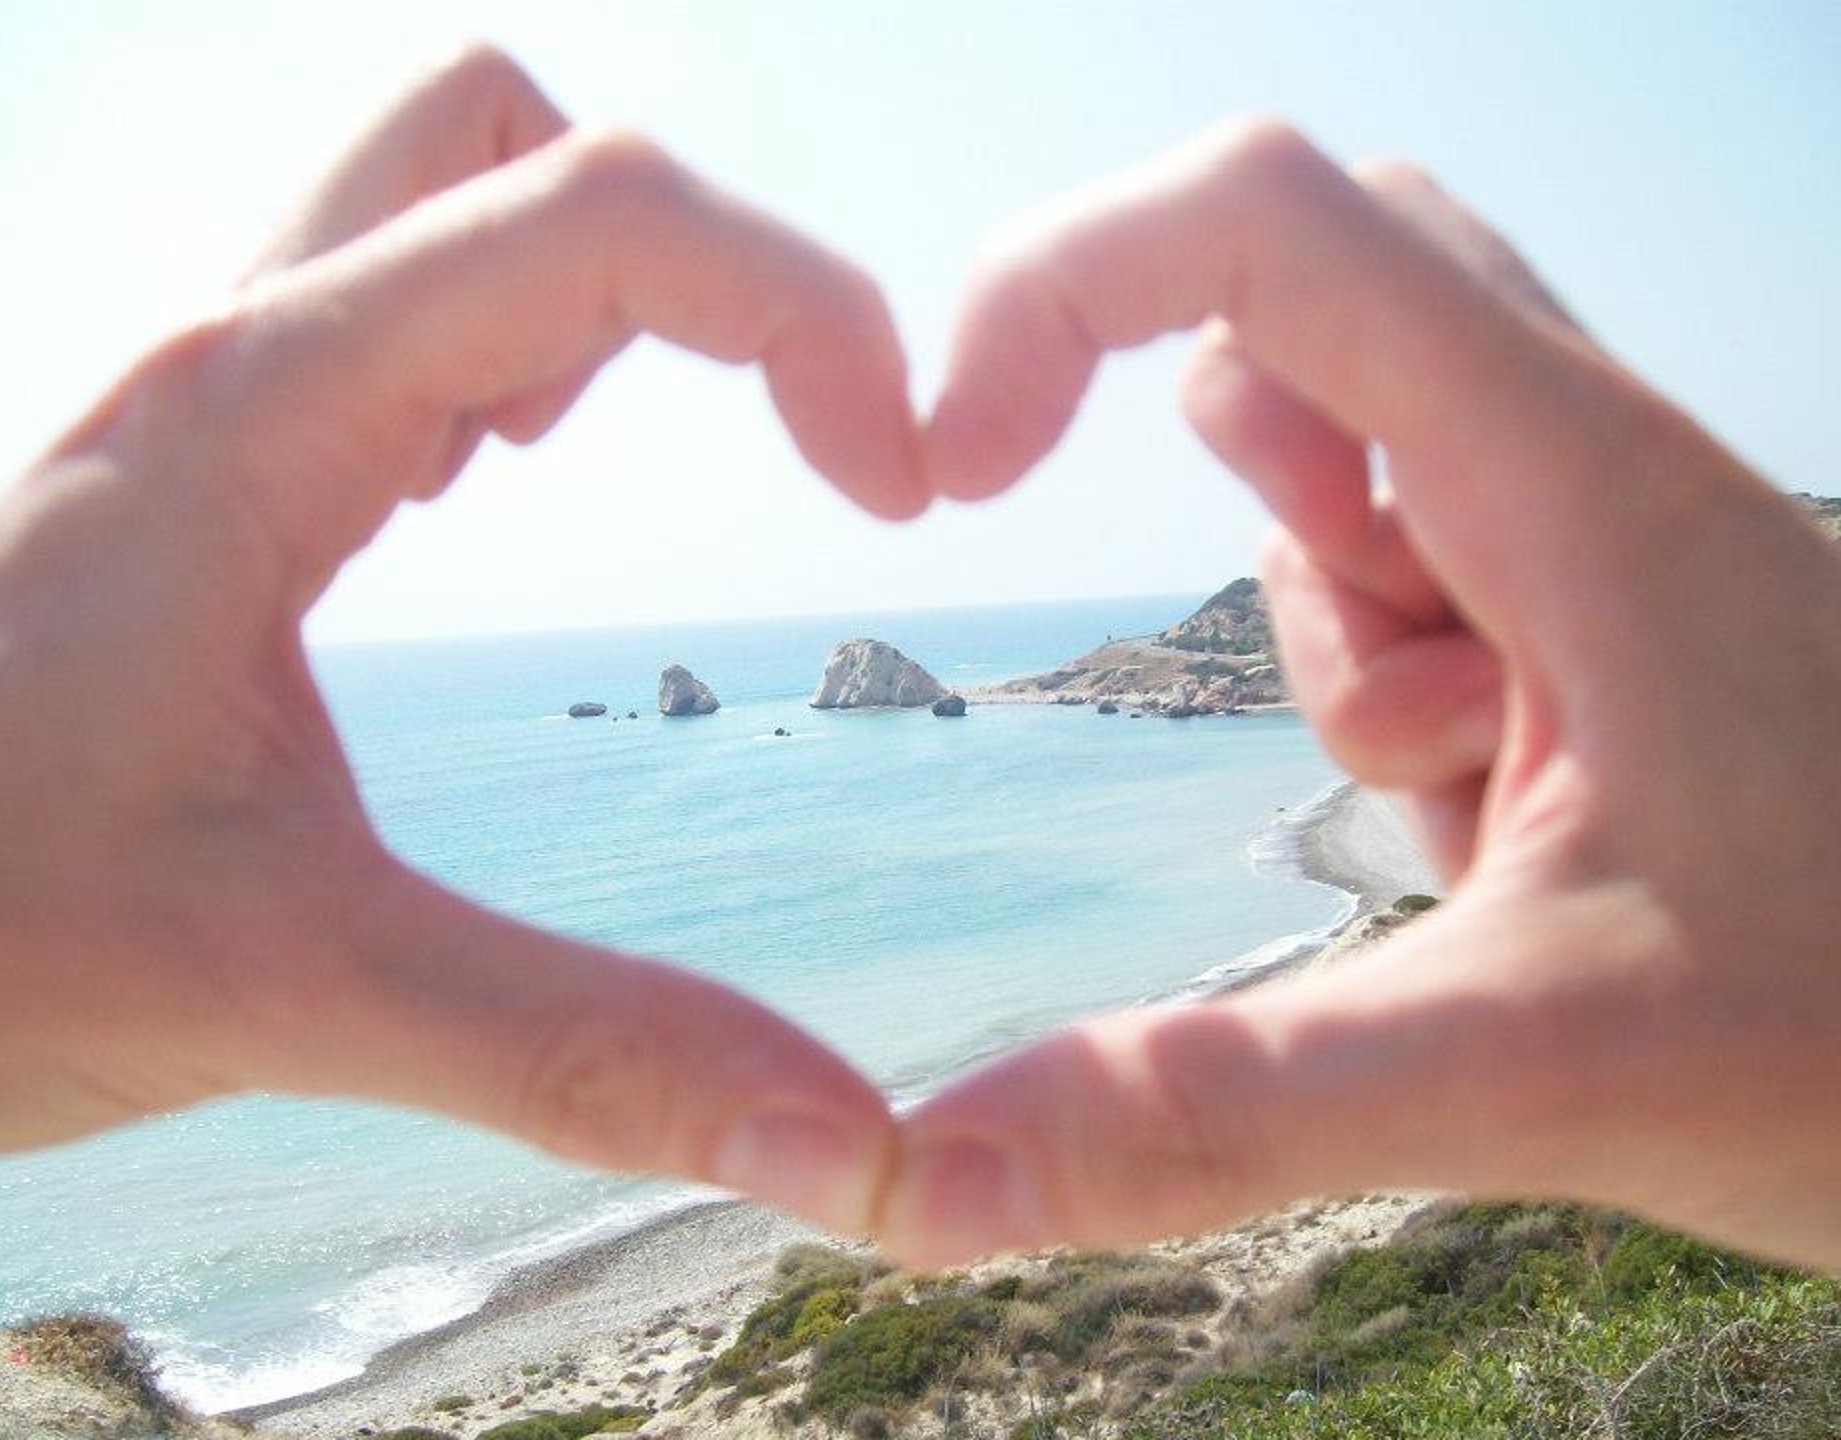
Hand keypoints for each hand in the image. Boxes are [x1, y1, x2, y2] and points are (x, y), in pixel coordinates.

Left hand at [0, 46, 920, 1233]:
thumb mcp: (283, 990)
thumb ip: (572, 1053)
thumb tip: (838, 1139)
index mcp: (262, 416)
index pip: (601, 216)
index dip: (804, 310)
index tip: (890, 484)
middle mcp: (234, 350)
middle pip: (516, 139)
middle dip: (701, 257)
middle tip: (774, 438)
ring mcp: (211, 387)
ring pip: (443, 187)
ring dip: (589, 280)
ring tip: (611, 453)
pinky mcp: (202, 450)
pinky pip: (385, 294)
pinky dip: (501, 338)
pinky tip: (490, 476)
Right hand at [881, 121, 1840, 1271]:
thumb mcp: (1532, 1068)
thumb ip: (1226, 1105)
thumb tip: (934, 1176)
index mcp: (1575, 481)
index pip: (1266, 221)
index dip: (1061, 284)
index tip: (963, 466)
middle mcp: (1584, 460)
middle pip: (1307, 287)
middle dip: (1247, 465)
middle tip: (1353, 637)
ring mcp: (1594, 537)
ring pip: (1350, 468)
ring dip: (1339, 634)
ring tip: (1493, 799)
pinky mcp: (1595, 619)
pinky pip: (1412, 583)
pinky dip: (1393, 694)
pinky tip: (1511, 823)